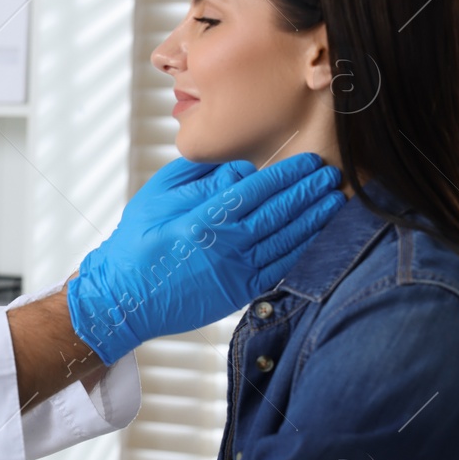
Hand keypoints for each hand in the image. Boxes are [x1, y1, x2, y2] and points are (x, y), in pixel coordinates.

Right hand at [67, 154, 344, 363]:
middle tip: (332, 175)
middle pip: (281, 212)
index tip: (309, 162)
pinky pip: (280, 268)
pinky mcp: (239, 293)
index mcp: (205, 217)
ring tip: (335, 201)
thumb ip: (197, 177)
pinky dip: (303, 251)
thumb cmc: (134, 242)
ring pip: (287, 240)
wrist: (123, 297)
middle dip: (310, 192)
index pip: (259, 189)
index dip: (288, 175)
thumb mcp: (154, 198)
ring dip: (315, 219)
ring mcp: (236, 271)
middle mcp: (227, 244)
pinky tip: (317, 237)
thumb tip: (240, 169)